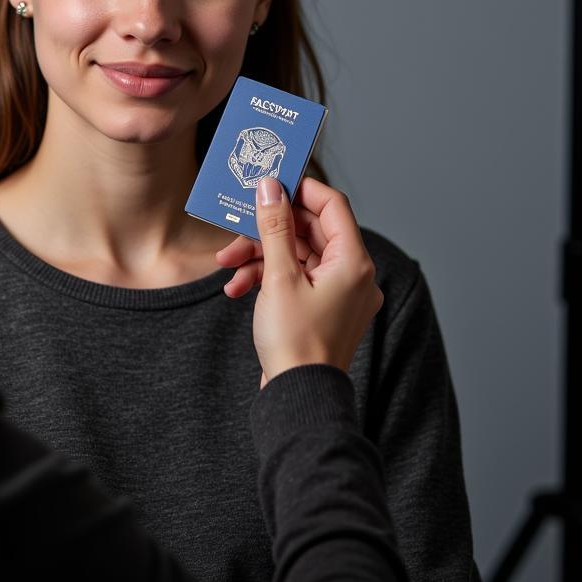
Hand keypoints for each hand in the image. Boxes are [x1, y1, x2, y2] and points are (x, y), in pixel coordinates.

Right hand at [215, 177, 382, 382]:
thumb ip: (275, 227)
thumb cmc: (296, 342)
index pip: (332, 206)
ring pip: (296, 255)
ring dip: (259, 256)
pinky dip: (266, 278)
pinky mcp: (320, 308)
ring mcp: (338, 293)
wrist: (298, 398)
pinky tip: (238, 288)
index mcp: (353, 262)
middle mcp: (352, 274)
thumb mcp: (279, 277)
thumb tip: (270, 187)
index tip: (270, 183)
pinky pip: (294, 279)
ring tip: (228, 266)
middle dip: (267, 231)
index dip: (301, 190)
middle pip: (308, 231)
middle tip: (235, 230)